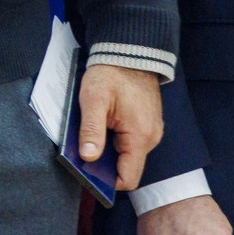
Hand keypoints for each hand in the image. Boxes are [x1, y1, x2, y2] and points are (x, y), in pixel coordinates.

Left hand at [75, 65, 162, 191]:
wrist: (129, 53)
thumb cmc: (112, 73)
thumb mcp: (93, 99)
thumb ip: (91, 130)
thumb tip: (88, 157)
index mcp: (140, 136)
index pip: (128, 178)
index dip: (107, 181)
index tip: (87, 173)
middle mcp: (150, 138)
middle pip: (126, 167)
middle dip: (104, 163)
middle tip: (83, 149)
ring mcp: (150, 131)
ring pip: (127, 154)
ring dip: (108, 149)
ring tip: (92, 133)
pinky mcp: (146, 124)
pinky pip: (130, 141)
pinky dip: (114, 139)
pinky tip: (102, 125)